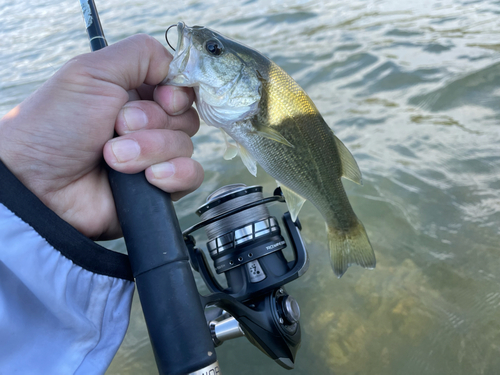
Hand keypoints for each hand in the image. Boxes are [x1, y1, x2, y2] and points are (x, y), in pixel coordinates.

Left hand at [0, 34, 202, 239]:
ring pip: (186, 146)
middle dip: (153, 122)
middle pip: (186, 117)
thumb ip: (142, 54)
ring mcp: (154, 157)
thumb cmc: (55, 125)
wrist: (39, 185)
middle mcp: (148, 125)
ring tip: (114, 158)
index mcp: (134, 94)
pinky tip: (148, 177)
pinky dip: (173, 174)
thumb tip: (178, 67)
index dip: (177, 92)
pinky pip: (191, 176)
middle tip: (118, 127)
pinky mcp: (159, 187)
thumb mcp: (92, 71)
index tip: (162, 97)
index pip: (180, 88)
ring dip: (150, 150)